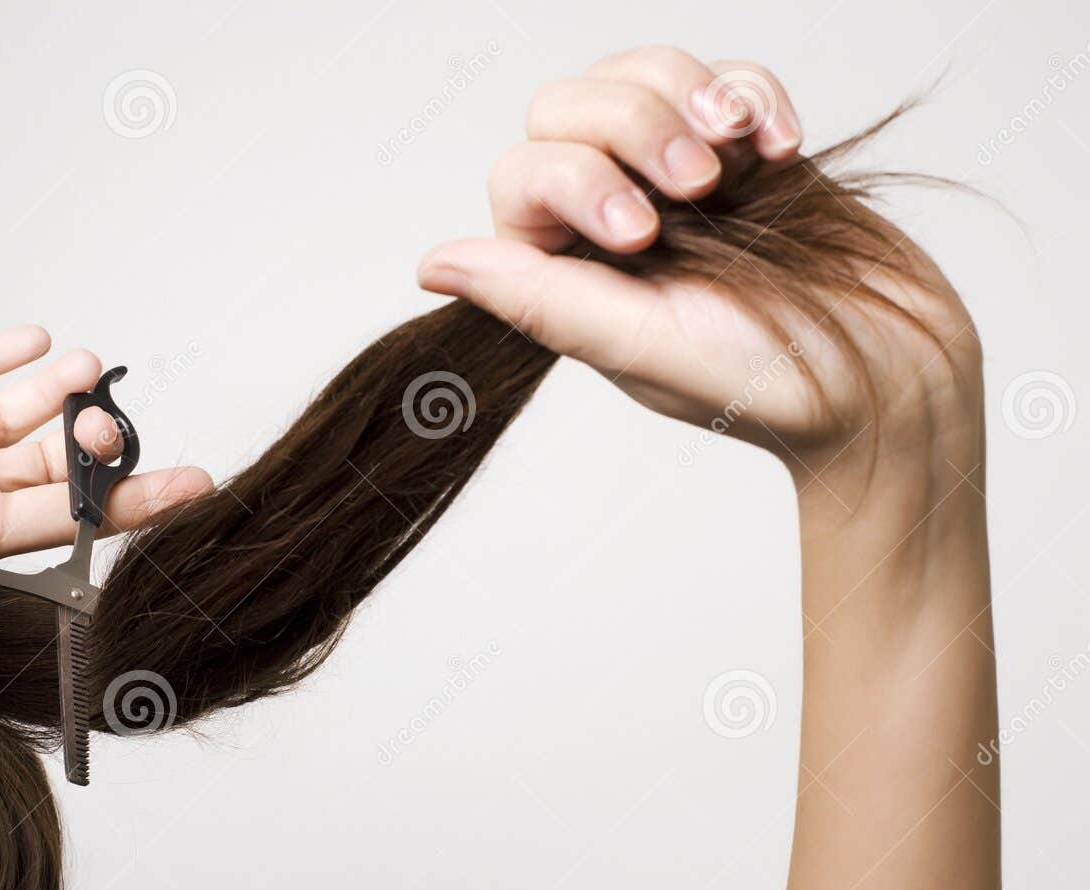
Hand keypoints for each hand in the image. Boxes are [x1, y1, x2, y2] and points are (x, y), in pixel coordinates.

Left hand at [417, 47, 980, 487]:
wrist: (894, 377)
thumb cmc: (770, 381)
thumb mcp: (640, 344)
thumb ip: (538, 299)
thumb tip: (431, 266)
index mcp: (568, 273)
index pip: (522, 175)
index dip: (575, 179)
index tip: (643, 234)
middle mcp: (611, 220)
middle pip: (567, 105)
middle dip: (633, 122)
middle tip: (701, 184)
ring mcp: (680, 180)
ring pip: (642, 72)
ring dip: (691, 95)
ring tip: (743, 153)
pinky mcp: (748, 152)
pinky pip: (724, 78)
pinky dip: (754, 93)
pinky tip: (784, 146)